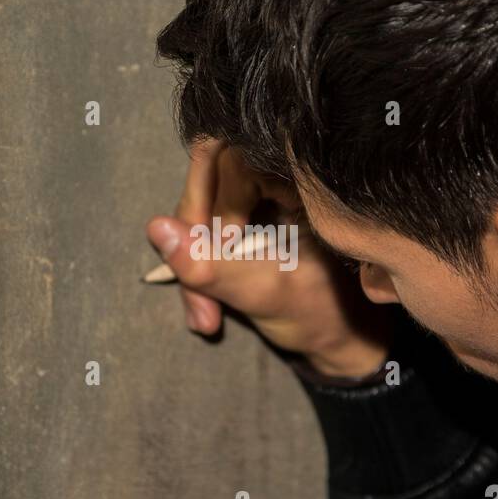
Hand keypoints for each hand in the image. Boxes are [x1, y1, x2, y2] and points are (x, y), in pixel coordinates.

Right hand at [145, 140, 391, 376]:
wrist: (342, 339)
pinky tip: (207, 310)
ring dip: (190, 266)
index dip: (206, 204)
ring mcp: (257, 194)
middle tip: (203, 306)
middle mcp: (277, 173)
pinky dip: (197, 270)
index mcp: (298, 175)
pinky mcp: (241, 215)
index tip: (213, 255)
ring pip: (196, 211)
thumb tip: (155, 227)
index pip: (227, 159)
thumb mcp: (267, 294)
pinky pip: (199, 230)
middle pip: (204, 185)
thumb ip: (212, 265)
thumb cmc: (325, 315)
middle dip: (193, 248)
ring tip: (206, 316)